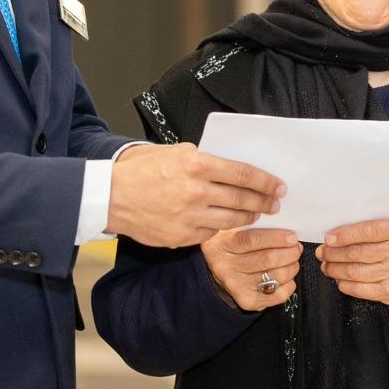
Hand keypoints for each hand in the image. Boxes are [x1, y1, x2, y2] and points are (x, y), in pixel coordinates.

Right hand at [108, 143, 285, 248]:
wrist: (110, 197)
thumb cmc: (140, 171)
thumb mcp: (172, 152)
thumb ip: (202, 159)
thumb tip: (230, 166)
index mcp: (196, 164)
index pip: (243, 173)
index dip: (266, 181)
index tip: (278, 186)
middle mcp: (196, 191)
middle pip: (243, 199)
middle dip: (264, 201)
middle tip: (275, 203)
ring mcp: (190, 216)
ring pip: (232, 220)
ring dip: (248, 217)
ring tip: (256, 213)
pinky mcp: (182, 236)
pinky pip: (211, 234)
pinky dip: (221, 229)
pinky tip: (227, 224)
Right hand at [202, 228, 301, 311]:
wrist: (219, 268)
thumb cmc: (232, 244)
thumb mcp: (234, 228)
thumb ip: (254, 224)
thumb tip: (285, 224)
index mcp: (222, 244)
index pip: (251, 240)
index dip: (276, 238)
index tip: (292, 236)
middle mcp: (226, 267)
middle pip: (267, 260)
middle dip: (290, 253)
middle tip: (296, 247)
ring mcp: (236, 286)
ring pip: (276, 276)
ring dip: (292, 266)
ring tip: (292, 259)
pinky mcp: (247, 301)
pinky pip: (278, 294)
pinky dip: (290, 284)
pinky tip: (287, 276)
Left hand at [317, 218, 388, 305]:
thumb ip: (371, 229)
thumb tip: (336, 235)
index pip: (368, 231)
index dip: (345, 235)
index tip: (328, 238)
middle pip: (359, 253)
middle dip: (335, 254)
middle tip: (323, 253)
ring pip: (356, 272)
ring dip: (336, 269)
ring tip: (327, 266)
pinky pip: (361, 290)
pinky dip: (346, 285)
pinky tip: (339, 280)